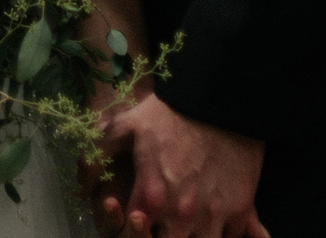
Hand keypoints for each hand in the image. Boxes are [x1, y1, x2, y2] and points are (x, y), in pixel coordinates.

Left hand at [98, 93, 267, 237]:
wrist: (217, 101)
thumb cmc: (167, 114)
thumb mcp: (122, 127)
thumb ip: (96, 159)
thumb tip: (82, 189)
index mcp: (152, 197)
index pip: (133, 235)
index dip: (131, 231)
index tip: (134, 219)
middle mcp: (183, 214)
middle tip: (159, 225)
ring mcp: (215, 216)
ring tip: (184, 226)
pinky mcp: (242, 210)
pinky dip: (225, 236)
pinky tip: (213, 225)